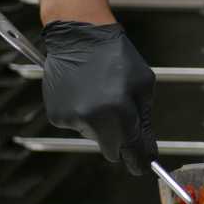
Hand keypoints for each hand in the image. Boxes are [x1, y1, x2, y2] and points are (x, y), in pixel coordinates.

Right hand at [41, 21, 157, 174]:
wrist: (79, 36)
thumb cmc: (115, 56)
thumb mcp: (143, 84)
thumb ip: (144, 119)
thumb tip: (146, 147)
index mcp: (117, 111)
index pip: (131, 148)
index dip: (139, 160)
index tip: (144, 166)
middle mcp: (92, 119)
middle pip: (111, 148)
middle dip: (120, 139)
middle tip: (123, 116)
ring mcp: (71, 118)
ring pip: (94, 135)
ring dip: (101, 123)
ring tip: (100, 93)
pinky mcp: (57, 115)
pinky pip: (78, 124)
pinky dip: (84, 114)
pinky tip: (85, 93)